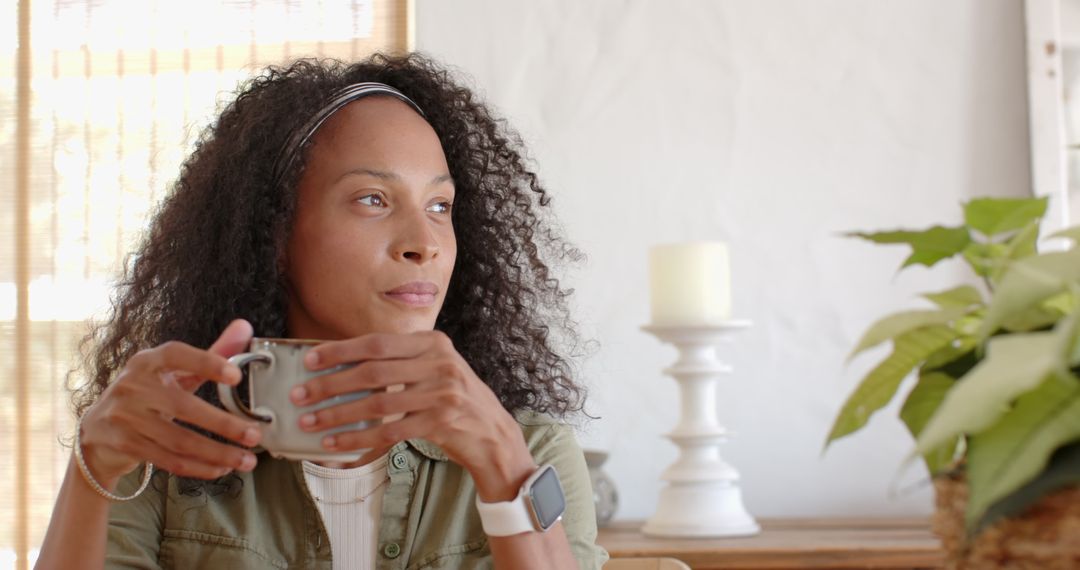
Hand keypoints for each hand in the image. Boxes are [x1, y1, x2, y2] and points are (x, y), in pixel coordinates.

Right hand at [78, 319, 262, 486]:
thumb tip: (246, 326)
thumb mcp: (175, 371)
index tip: (236, 376)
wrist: (98, 429)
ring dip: (217, 452)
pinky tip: (222, 468)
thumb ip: (212, 353)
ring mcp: (125, 417)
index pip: (177, 355)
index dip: (207, 362)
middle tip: (255, 435)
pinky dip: (199, 467)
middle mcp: (132, 386)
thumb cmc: (148, 394)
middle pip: (183, 406)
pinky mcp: (124, 445)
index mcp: (148, 361)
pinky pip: (169, 460)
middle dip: (224, 424)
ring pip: (179, 440)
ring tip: (247, 460)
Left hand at [290, 331, 535, 498]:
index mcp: (433, 342)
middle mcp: (440, 362)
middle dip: (330, 384)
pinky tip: (336, 444)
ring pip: (377, 402)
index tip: (309, 361)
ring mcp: (442, 392)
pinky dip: (358, 438)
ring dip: (337, 414)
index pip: (377, 342)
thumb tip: (344, 366)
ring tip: (310, 422)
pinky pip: (389, 431)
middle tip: (301, 395)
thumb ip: (403, 362)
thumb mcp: (435, 370)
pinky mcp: (441, 422)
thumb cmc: (455, 401)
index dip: (339, 350)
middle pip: (372, 370)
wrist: (493, 434)